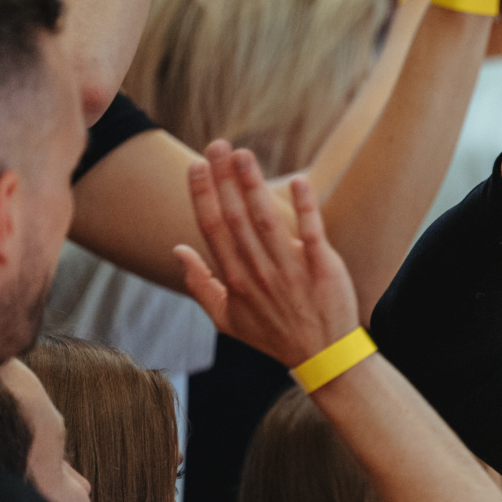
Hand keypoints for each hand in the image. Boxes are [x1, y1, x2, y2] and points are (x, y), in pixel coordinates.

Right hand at [172, 141, 359, 368]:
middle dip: (224, 180)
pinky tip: (297, 180)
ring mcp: (291, 270)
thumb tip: (178, 250)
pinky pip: (312, 232)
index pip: (213, 229)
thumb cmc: (273, 335)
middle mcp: (259, 272)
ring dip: (254, 185)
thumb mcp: (227, 319)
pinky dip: (304, 207)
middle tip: (217, 145)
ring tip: (243, 154)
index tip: (196, 165)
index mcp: (234, 279)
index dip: (203, 196)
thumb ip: (200, 283)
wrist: (323, 356)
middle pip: (236, 218)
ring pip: (267, 221)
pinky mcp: (323, 268)